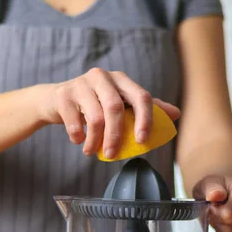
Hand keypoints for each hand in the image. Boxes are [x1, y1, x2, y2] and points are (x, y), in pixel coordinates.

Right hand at [37, 67, 180, 158]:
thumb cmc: (93, 103)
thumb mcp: (119, 103)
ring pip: (95, 117)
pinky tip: (79, 141)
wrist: (56, 99)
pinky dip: (78, 136)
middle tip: (113, 155)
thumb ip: (145, 108)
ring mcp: (81, 83)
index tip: (143, 141)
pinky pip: (74, 121)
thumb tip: (175, 114)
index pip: (141, 96)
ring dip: (95, 141)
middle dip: (116, 136)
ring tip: (92, 152)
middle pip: (115, 108)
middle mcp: (102, 76)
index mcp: (121, 79)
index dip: (145, 119)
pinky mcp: (63, 94)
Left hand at [193, 175, 231, 231]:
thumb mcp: (209, 183)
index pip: (229, 216)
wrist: (227, 193)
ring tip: (224, 223)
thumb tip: (215, 195)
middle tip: (217, 216)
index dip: (215, 215)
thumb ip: (211, 188)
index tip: (213, 207)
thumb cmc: (219, 189)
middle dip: (219, 226)